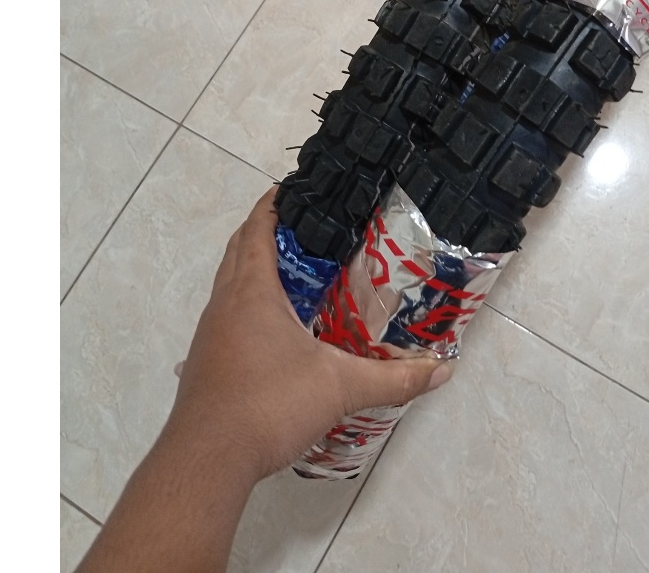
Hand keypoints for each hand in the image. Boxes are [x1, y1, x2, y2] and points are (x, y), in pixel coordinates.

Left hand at [166, 187, 451, 483]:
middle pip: (238, 250)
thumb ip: (393, 379)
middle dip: (264, 230)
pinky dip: (247, 302)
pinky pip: (227, 313)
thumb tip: (442, 370)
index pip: (257, 230)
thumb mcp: (340, 389)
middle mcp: (224, 304)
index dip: (273, 204)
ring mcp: (210, 334)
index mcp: (251, 292)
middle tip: (304, 224)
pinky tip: (274, 327)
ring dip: (253, 267)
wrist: (206, 462)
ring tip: (295, 269)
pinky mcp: (206, 362)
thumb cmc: (268, 406)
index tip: (293, 187)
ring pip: (229, 283)